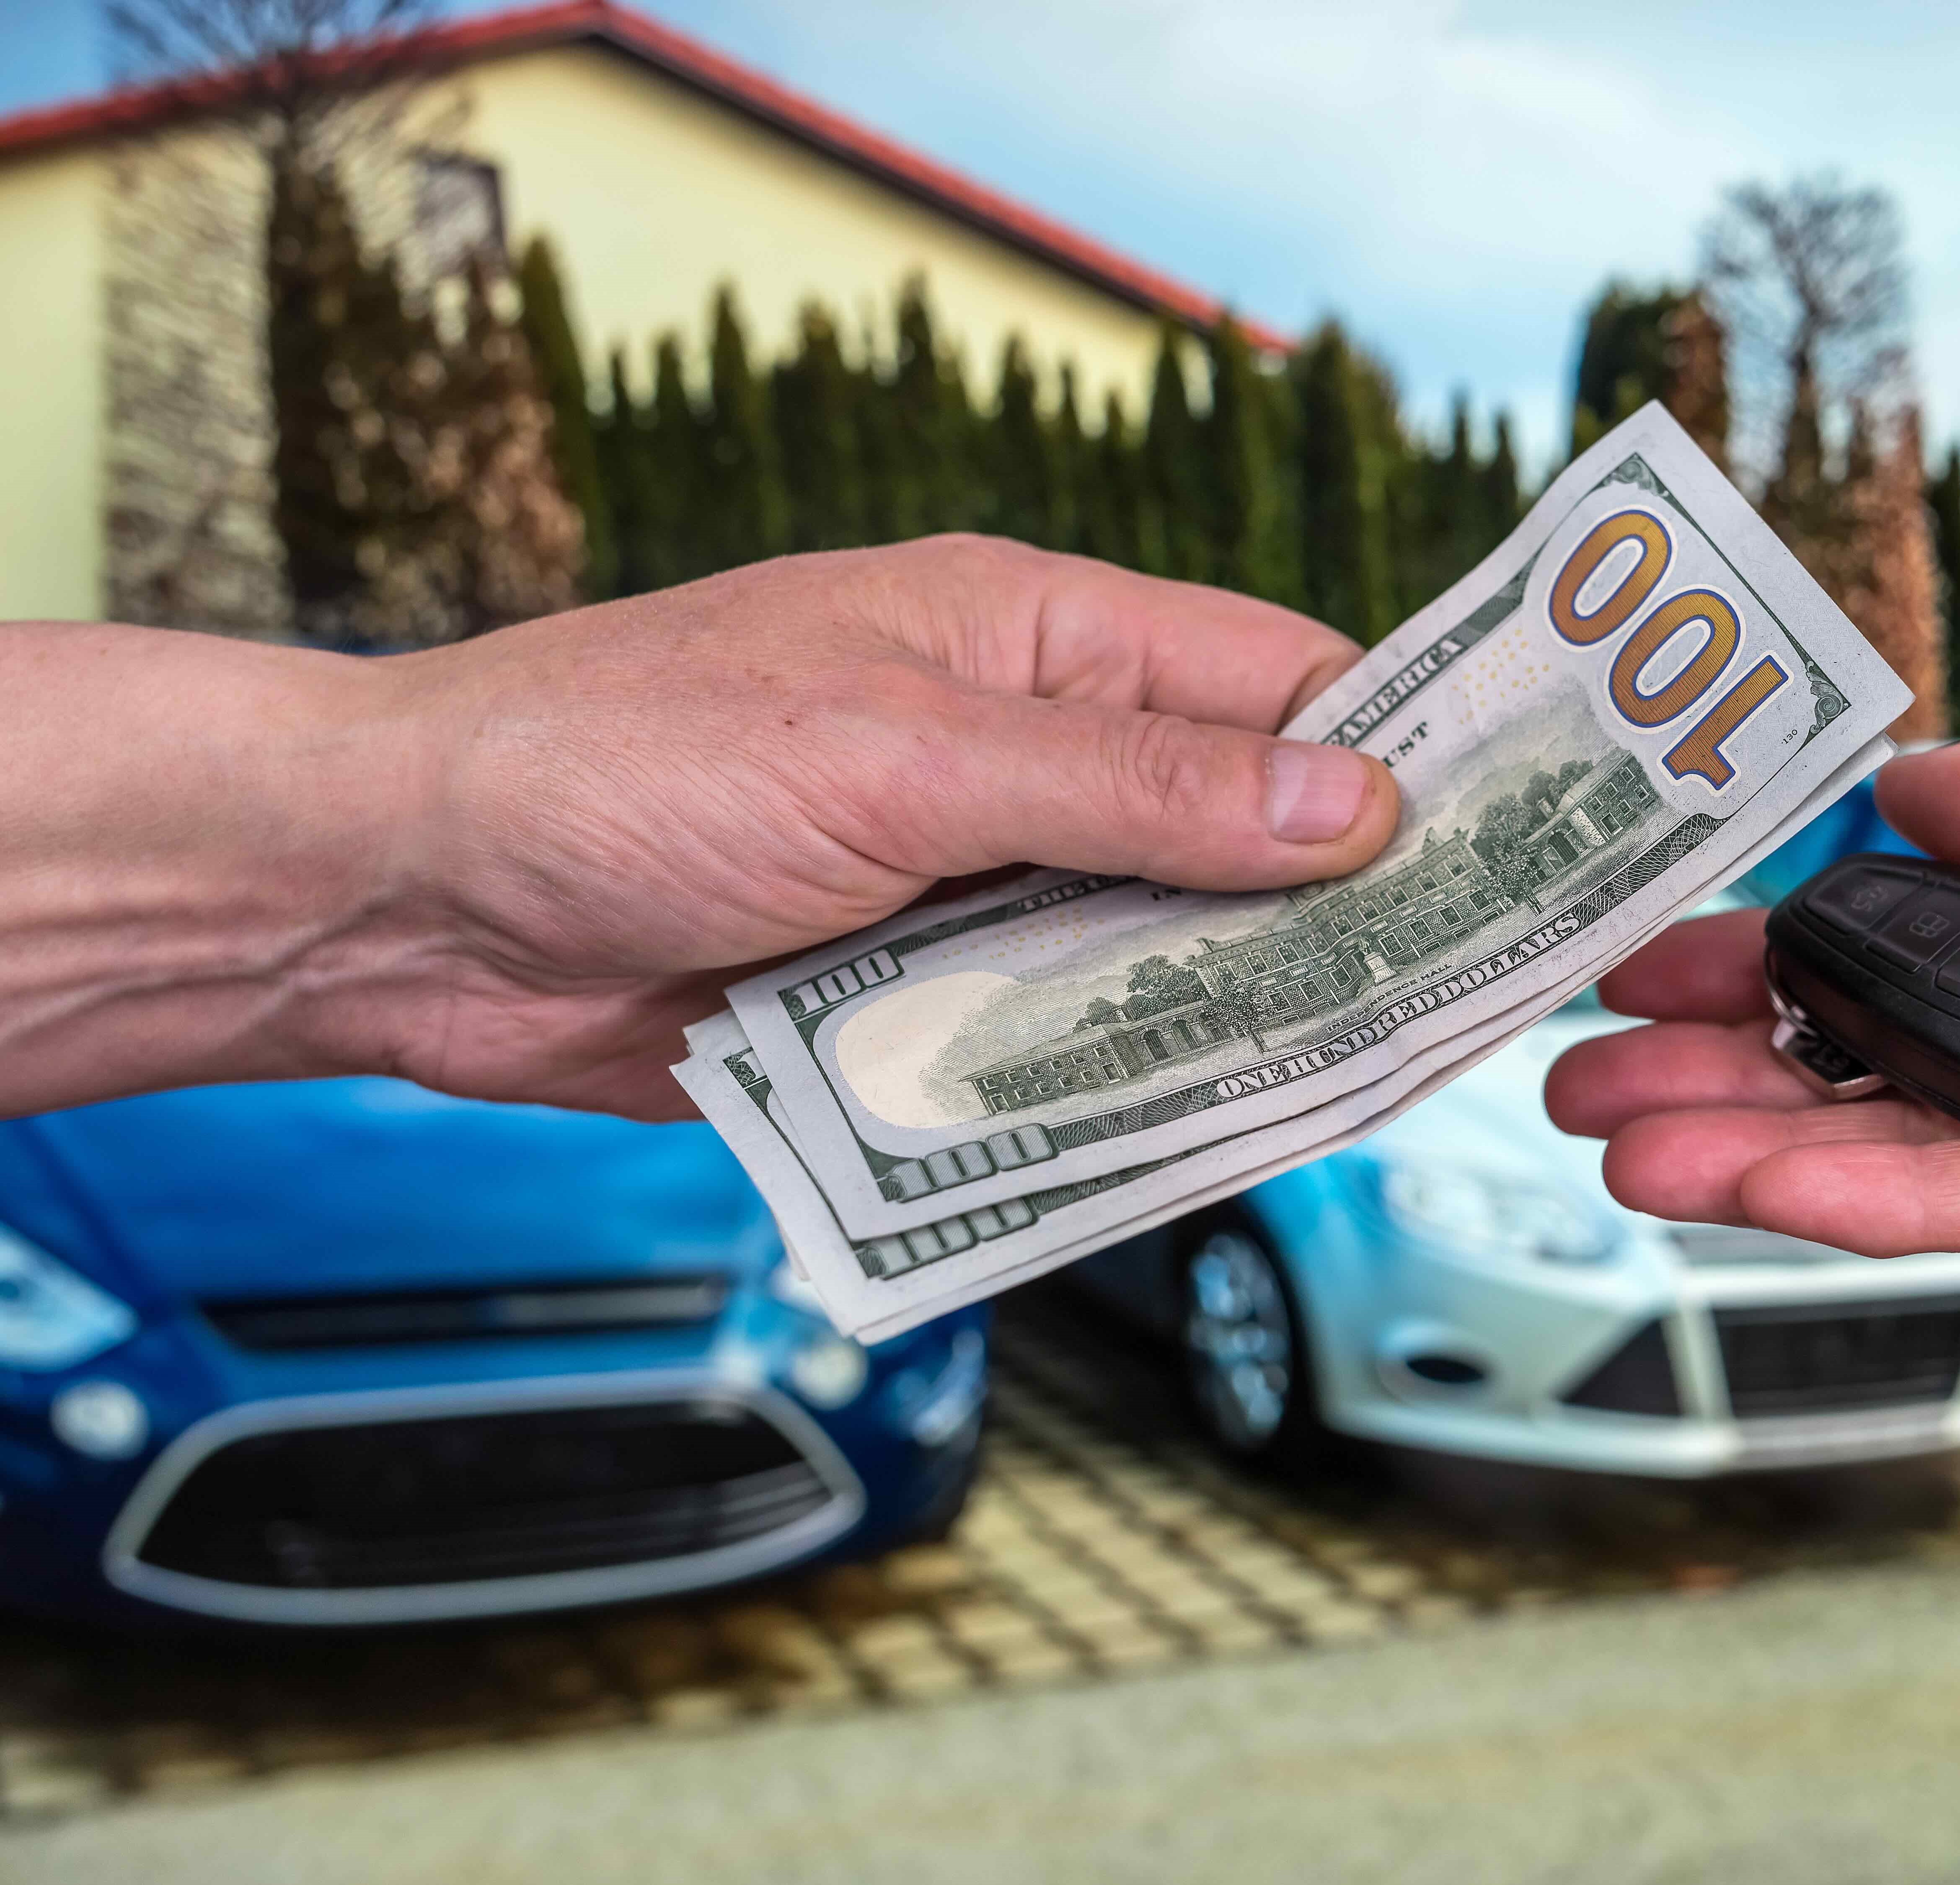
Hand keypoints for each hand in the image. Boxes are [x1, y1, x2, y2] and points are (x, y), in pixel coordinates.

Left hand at [0, 537, 1397, 1119]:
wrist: (411, 901)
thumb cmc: (623, 763)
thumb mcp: (901, 756)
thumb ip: (1130, 789)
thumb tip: (1351, 808)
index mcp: (1030, 641)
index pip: (1275, 684)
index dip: (1403, 759)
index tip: (1516, 846)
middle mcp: (1019, 759)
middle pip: (1236, 837)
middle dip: (1337, 917)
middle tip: (1455, 1005)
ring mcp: (970, 888)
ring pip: (1158, 957)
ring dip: (1227, 1017)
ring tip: (1345, 1086)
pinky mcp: (911, 1004)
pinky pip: (1054, 1050)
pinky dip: (1111, 1093)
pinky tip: (1186, 1136)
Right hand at [1547, 604, 1959, 1262]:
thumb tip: (1901, 800)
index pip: (1891, 936)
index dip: (1763, 946)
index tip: (1642, 947)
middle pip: (1877, 1059)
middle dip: (1723, 1069)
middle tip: (1576, 1074)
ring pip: (1920, 1151)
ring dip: (1766, 1155)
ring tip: (1619, 1152)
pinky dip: (1888, 1201)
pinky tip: (1764, 1188)